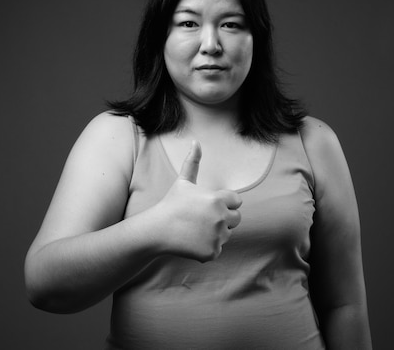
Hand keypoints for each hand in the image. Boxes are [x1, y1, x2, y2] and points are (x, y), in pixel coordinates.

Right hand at [155, 140, 241, 261]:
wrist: (157, 230)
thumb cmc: (171, 204)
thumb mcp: (183, 182)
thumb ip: (193, 162)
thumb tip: (196, 142)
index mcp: (218, 199)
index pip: (237, 202)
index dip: (224, 203)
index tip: (207, 206)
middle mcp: (221, 217)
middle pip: (236, 219)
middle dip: (224, 218)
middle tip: (202, 219)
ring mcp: (218, 236)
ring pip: (227, 234)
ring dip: (216, 233)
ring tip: (195, 230)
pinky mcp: (213, 252)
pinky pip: (218, 249)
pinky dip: (208, 248)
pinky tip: (193, 242)